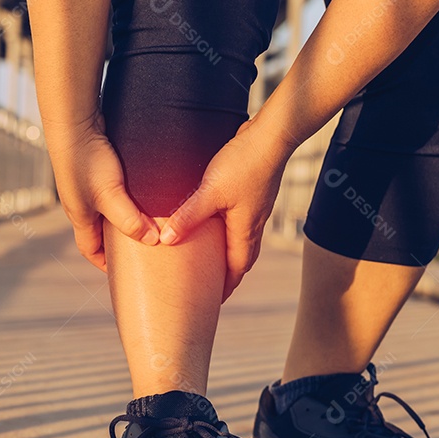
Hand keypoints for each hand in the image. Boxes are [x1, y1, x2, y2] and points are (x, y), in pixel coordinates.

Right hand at [46, 112, 159, 271]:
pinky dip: (125, 197)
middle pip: (99, 232)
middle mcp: (81, 204)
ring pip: (106, 210)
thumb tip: (153, 241)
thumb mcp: (111, 195)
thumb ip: (130, 220)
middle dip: (117, 242)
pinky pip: (110, 191)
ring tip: (147, 220)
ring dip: (124, 217)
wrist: (73, 122)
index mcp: (80, 217)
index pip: (90, 251)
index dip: (106, 263)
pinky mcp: (94, 168)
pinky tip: (141, 192)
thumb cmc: (87, 160)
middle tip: (141, 247)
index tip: (125, 270)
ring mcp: (86, 186)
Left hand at [158, 119, 288, 300]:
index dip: (225, 287)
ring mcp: (255, 208)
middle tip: (210, 286)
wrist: (272, 135)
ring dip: (228, 252)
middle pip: (242, 258)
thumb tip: (166, 241)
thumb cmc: (244, 163)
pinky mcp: (252, 193)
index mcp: (245, 231)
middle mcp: (254, 224)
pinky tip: (214, 222)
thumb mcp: (211, 192)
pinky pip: (240, 221)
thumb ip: (189, 216)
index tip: (212, 302)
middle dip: (227, 275)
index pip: (237, 269)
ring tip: (209, 259)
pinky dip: (227, 231)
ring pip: (241, 239)